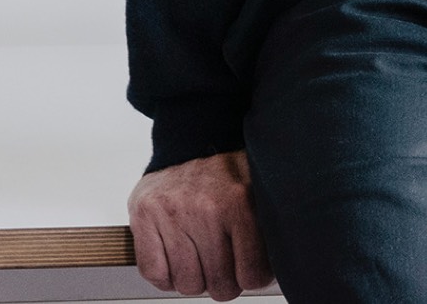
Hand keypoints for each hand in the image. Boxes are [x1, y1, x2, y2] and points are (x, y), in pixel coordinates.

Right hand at [127, 150, 272, 299]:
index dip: (251, 276)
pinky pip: (154, 273)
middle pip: (219, 285)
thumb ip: (271, 226)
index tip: (249, 268)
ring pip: (187, 284)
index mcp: (239, 202)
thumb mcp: (260, 190)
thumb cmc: (226, 174)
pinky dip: (165, 274)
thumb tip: (282, 267)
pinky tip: (176, 257)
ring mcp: (171, 213)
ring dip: (195, 278)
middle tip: (224, 264)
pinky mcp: (144, 216)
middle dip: (224, 281)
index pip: (251, 275)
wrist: (190, 141)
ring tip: (200, 256)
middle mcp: (205, 209)